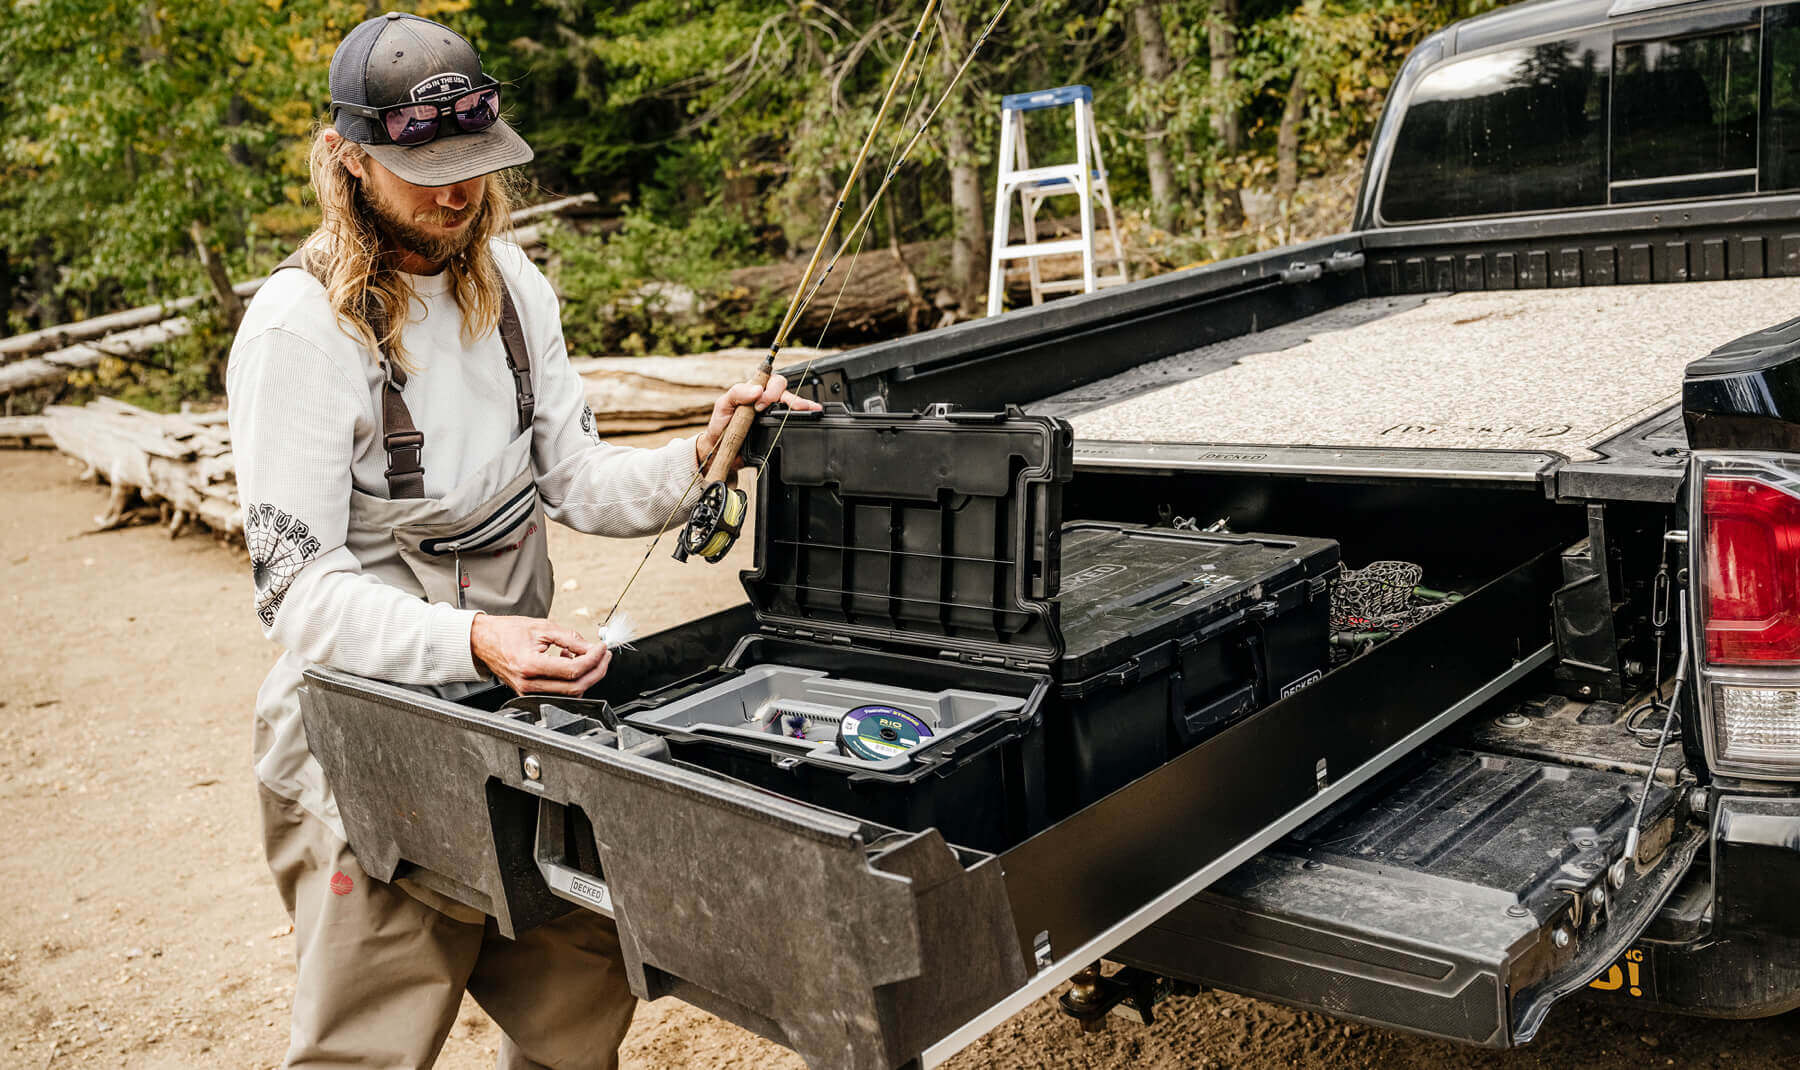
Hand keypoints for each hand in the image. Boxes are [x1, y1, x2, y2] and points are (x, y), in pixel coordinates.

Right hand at [470, 613, 612, 695]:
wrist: (483, 641)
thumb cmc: (507, 632)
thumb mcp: (542, 627)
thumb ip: (570, 639)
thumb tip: (592, 647)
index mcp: (530, 665)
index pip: (572, 670)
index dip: (593, 659)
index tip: (602, 648)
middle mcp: (529, 683)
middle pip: (575, 687)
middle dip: (596, 671)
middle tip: (604, 656)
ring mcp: (528, 692)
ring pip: (569, 693)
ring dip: (584, 676)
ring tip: (585, 655)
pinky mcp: (529, 693)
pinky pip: (558, 691)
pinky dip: (570, 679)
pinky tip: (568, 661)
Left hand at [694, 373, 822, 472]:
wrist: (722, 451)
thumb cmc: (722, 425)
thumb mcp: (724, 404)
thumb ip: (738, 392)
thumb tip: (757, 389)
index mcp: (755, 391)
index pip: (771, 380)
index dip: (770, 389)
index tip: (759, 403)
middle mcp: (767, 401)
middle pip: (785, 390)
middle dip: (788, 397)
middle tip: (778, 409)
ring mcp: (773, 416)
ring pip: (793, 404)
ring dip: (801, 405)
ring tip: (809, 409)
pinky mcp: (778, 430)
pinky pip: (793, 422)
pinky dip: (804, 417)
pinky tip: (813, 415)